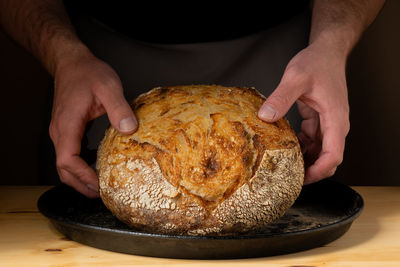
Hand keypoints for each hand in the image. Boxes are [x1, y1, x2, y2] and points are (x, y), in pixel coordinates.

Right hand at [49, 49, 136, 197]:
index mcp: (68, 124)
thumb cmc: (88, 73)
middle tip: (101, 194)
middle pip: (63, 169)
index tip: (99, 185)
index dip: (82, 176)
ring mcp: (62, 131)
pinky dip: (81, 165)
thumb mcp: (108, 87)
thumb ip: (119, 108)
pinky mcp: (68, 129)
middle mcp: (60, 131)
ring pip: (65, 164)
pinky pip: (70, 153)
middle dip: (81, 184)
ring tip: (100, 185)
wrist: (72, 62)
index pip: (68, 160)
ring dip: (80, 177)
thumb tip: (130, 130)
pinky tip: (97, 163)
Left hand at [258, 41, 349, 184]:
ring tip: (283, 166)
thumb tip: (265, 117)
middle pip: (327, 158)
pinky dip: (300, 146)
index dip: (319, 170)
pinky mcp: (319, 119)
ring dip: (304, 160)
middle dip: (311, 171)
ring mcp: (327, 123)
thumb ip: (281, 98)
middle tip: (288, 178)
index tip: (303, 178)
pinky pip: (311, 140)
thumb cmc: (317, 62)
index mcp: (335, 119)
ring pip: (318, 150)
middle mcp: (334, 124)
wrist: (326, 51)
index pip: (334, 154)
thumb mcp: (296, 78)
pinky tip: (285, 148)